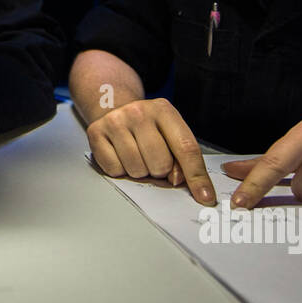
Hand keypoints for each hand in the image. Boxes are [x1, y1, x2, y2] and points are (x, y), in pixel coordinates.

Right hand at [84, 97, 214, 204]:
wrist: (113, 106)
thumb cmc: (147, 126)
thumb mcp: (169, 132)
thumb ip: (181, 157)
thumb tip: (180, 182)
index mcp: (164, 110)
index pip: (186, 148)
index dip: (197, 176)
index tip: (205, 196)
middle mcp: (139, 112)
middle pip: (160, 164)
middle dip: (160, 171)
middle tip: (153, 160)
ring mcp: (115, 122)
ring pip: (137, 170)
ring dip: (140, 171)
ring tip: (137, 155)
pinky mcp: (96, 133)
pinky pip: (114, 170)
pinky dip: (120, 170)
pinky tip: (121, 155)